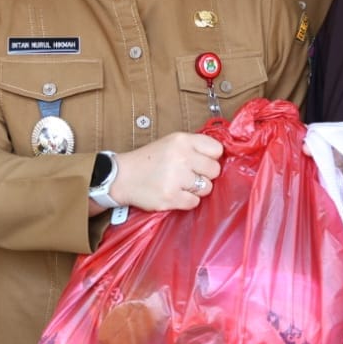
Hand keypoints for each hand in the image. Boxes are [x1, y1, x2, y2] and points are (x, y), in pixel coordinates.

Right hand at [108, 132, 223, 211]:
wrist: (122, 177)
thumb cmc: (149, 160)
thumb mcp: (171, 143)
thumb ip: (195, 147)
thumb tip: (220, 158)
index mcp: (182, 140)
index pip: (217, 150)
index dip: (211, 158)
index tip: (201, 161)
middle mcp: (181, 157)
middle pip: (214, 170)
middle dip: (204, 175)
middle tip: (189, 175)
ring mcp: (176, 178)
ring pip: (207, 188)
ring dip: (196, 189)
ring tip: (179, 184)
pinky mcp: (171, 197)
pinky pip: (194, 202)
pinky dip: (186, 201)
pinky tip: (174, 194)